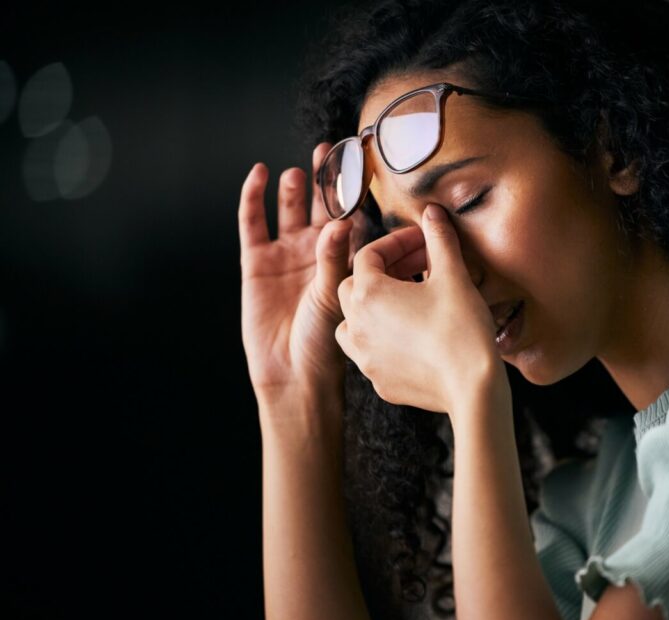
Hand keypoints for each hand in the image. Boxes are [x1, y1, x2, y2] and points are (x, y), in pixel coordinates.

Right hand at [238, 143, 370, 399]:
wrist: (292, 370)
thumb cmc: (325, 340)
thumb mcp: (336, 295)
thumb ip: (336, 258)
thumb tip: (342, 221)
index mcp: (344, 258)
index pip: (352, 216)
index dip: (356, 191)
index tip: (365, 163)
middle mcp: (316, 252)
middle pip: (321, 206)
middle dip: (326, 179)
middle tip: (332, 151)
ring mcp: (286, 253)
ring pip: (290, 210)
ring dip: (296, 188)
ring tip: (302, 170)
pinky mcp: (257, 260)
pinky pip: (254, 222)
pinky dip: (254, 198)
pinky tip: (258, 174)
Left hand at [336, 204, 502, 414]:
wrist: (472, 388)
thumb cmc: (462, 330)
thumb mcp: (453, 276)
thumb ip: (439, 240)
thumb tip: (432, 214)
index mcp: (368, 294)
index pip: (369, 255)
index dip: (396, 243)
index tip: (423, 241)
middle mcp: (356, 325)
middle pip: (354, 286)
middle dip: (384, 272)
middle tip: (418, 268)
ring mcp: (365, 357)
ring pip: (352, 323)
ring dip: (373, 308)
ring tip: (406, 303)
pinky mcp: (379, 381)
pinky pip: (370, 353)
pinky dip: (383, 339)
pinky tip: (413, 337)